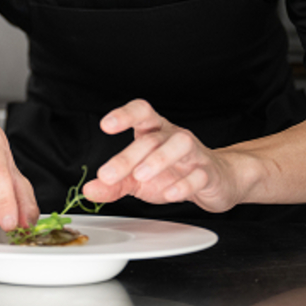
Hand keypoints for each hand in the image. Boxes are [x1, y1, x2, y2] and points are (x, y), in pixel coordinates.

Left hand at [82, 99, 245, 212]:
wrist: (216, 181)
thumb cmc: (174, 173)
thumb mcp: (138, 180)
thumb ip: (114, 184)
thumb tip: (90, 190)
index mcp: (155, 132)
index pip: (141, 112)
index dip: (124, 115)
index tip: (106, 125)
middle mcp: (173, 137)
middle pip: (152, 138)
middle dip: (128, 156)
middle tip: (108, 174)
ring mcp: (194, 154)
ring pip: (181, 144)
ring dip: (159, 159)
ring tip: (141, 176)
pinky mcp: (208, 173)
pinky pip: (199, 174)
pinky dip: (184, 184)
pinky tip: (170, 194)